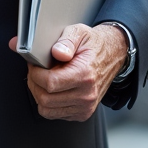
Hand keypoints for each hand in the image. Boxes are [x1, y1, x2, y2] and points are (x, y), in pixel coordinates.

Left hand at [8, 23, 126, 121]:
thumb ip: (66, 41)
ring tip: (43, 80)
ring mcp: (85, 106)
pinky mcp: (82, 113)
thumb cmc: (94, 45)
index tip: (34, 65)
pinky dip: (48, 103)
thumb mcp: (79, 32)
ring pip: (47, 110)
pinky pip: (55, 114)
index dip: (35, 73)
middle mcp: (86, 94)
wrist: (113, 56)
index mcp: (85, 74)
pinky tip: (53, 89)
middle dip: (34, 83)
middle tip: (36, 71)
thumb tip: (57, 52)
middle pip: (45, 99)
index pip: (50, 83)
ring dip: (39, 95)